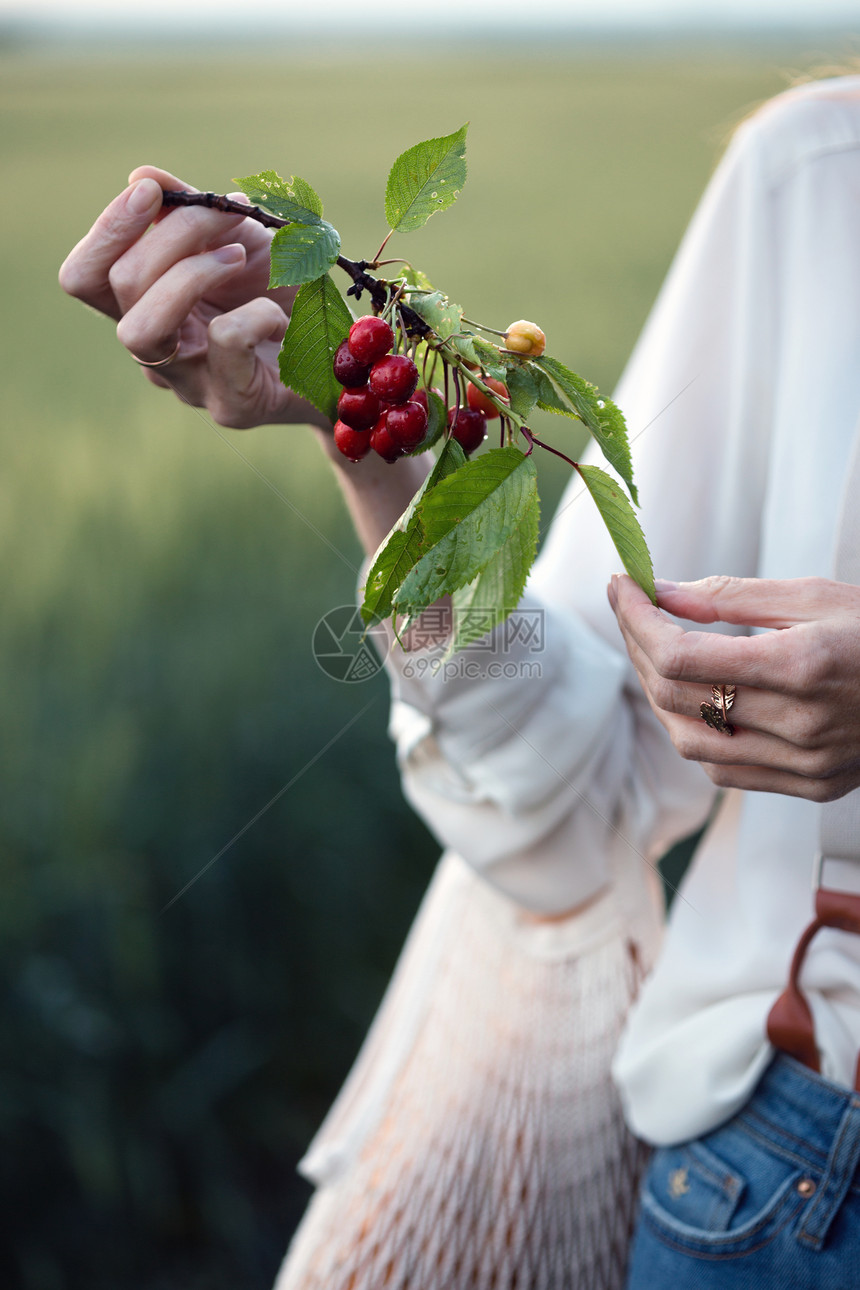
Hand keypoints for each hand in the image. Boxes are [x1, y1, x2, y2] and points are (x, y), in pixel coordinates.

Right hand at [58, 166, 327, 429]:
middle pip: (117, 287)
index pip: (85, 277)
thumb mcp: (243, 239)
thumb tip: (141, 176)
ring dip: (192, 272)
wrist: (344, 363)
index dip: (108, 229)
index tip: (152, 192)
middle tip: (227, 217)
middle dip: (171, 234)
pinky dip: (255, 308)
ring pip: (143, 328)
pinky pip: (225, 342)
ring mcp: (190, 384)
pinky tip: (280, 313)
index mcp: (147, 309)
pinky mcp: (232, 405)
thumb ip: (193, 211)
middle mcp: (157, 351)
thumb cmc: (287, 297)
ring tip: (239, 256)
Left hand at [607, 574, 859, 801]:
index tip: (621, 587)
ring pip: (689, 743)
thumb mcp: (813, 595)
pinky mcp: (810, 786)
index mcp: (801, 665)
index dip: (635, 620)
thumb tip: (660, 592)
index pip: (680, 655)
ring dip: (657, 694)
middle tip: (630, 609)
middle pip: (674, 696)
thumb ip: (729, 597)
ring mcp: (805, 765)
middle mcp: (800, 725)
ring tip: (654, 650)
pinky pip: (723, 770)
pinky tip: (693, 698)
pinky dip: (693, 733)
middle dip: (638, 648)